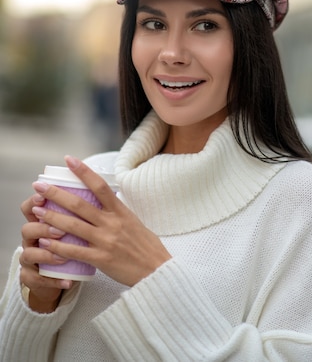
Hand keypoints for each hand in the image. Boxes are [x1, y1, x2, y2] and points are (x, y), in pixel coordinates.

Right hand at [20, 192, 72, 312]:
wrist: (57, 274)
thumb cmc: (70, 243)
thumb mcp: (72, 225)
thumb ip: (78, 210)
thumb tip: (98, 190)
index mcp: (40, 222)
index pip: (29, 208)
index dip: (33, 202)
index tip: (42, 197)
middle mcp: (32, 239)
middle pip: (28, 229)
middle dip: (43, 228)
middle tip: (59, 230)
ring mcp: (30, 258)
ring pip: (30, 254)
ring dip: (47, 255)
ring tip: (62, 258)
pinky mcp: (32, 277)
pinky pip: (38, 279)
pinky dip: (54, 281)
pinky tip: (67, 282)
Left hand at [30, 156, 171, 287]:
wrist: (156, 270)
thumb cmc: (145, 245)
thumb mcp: (133, 220)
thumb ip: (117, 210)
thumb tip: (105, 197)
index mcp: (120, 211)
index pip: (99, 185)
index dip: (83, 171)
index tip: (69, 160)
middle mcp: (111, 223)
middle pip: (79, 204)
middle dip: (56, 194)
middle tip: (38, 186)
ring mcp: (105, 241)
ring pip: (72, 226)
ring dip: (51, 218)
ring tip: (35, 210)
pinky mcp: (100, 259)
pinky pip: (74, 251)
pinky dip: (57, 247)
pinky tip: (44, 242)